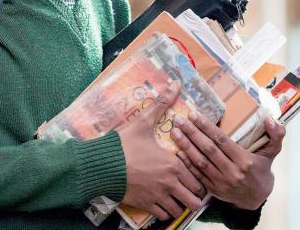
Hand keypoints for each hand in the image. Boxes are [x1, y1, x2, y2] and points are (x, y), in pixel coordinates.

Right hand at [115, 82, 205, 220]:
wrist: (101, 164)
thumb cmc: (123, 143)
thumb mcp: (142, 122)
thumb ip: (161, 104)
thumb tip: (175, 83)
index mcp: (174, 164)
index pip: (199, 178)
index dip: (198, 177)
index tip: (192, 173)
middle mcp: (170, 183)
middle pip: (195, 200)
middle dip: (193, 194)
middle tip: (186, 187)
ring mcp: (158, 197)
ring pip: (181, 210)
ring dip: (180, 204)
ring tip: (175, 196)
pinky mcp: (146, 205)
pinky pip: (164, 215)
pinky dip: (165, 211)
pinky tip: (161, 201)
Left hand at [170, 113, 285, 209]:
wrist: (257, 198)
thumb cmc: (261, 169)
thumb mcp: (272, 152)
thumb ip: (275, 135)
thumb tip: (270, 119)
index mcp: (245, 160)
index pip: (222, 140)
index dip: (207, 127)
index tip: (194, 114)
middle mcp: (232, 172)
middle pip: (208, 149)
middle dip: (192, 133)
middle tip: (178, 119)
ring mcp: (221, 182)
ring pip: (200, 162)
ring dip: (185, 146)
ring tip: (174, 131)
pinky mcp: (213, 190)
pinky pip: (197, 175)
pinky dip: (186, 163)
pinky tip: (177, 151)